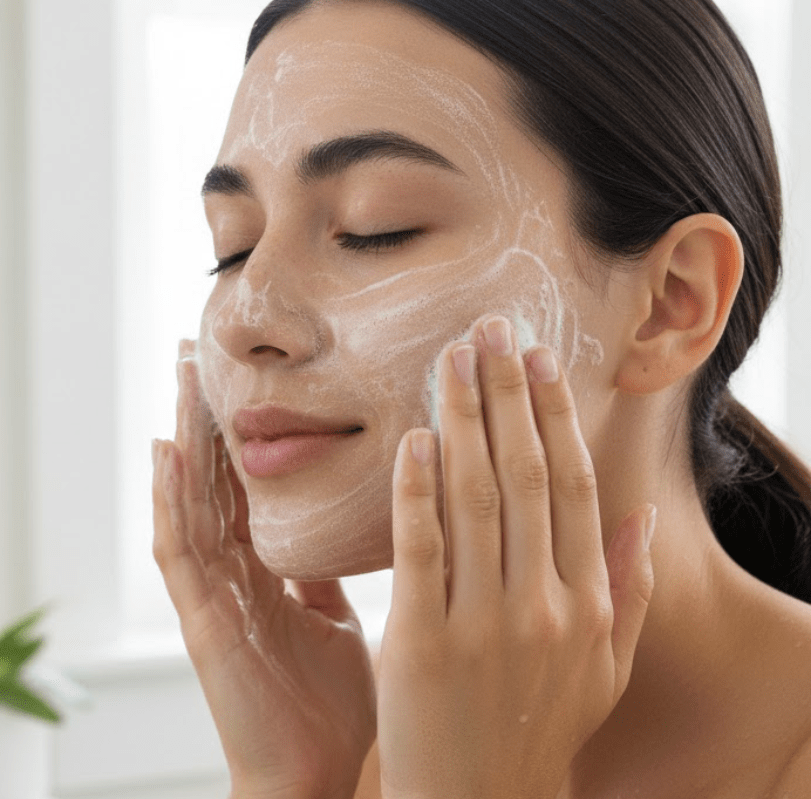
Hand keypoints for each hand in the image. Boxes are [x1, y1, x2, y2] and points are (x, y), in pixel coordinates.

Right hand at [153, 340, 375, 798]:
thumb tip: (347, 521)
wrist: (323, 780)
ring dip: (181, 436)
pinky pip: (180, 551)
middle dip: (201, 415)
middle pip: (210, 478)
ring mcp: (212, 596)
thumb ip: (328, 571)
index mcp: (265, 571)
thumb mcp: (340, 618)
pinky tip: (166, 451)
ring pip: (189, 499)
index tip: (240, 373)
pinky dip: (170, 500)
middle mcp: (231, 575)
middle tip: (193, 349)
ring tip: (179, 376)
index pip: (245, 483)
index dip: (239, 428)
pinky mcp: (203, 624)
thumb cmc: (338, 707)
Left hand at [378, 316, 655, 798]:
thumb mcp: (604, 670)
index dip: (555, 416)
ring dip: (461, 421)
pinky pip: (422, 550)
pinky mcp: (422, 643)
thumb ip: (629, 593)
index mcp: (587, 606)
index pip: (577, 488)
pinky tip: (414, 438)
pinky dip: (417, 489)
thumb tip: (644, 519)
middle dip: (505, 395)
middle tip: (486, 330)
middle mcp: (544, 608)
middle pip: (527, 476)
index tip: (536, 359)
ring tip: (448, 361)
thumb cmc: (537, 729)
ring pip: (475, 498)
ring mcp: (483, 626)